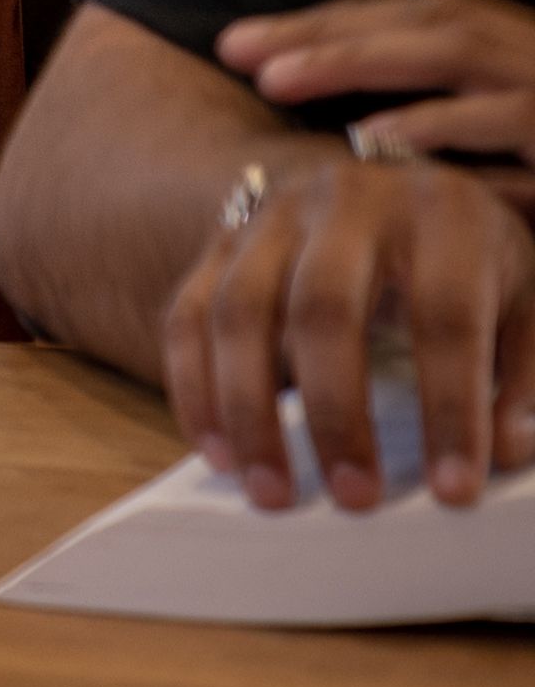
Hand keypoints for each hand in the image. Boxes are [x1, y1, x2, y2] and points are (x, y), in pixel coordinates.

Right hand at [155, 150, 534, 512]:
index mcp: (442, 213)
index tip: (453, 490)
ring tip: (271, 492)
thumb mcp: (525, 297)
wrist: (393, 188)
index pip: (445, 315)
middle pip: (325, 306)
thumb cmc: (469, 259)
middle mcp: (348, 200)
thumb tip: (506, 453)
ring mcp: (272, 217)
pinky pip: (186, 316)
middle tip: (354, 498)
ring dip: (248, 411)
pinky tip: (218, 452)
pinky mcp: (220, 241)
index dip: (451, 406)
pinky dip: (194, 389)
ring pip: (239, 311)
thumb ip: (523, 373)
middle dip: (337, 413)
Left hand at [223, 0, 534, 199]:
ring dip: (361, 61)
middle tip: (235, 48)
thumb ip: (446, 120)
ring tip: (277, 81)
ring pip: (457, 52)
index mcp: (518, 44)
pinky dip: (438, 122)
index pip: (418, 17)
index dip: (332, 23)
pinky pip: (509, 118)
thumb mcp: (509, 140)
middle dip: (327, 31)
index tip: (243, 42)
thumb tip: (346, 131)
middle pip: (429, 20)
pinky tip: (372, 138)